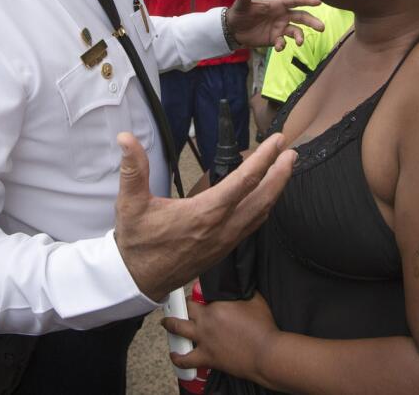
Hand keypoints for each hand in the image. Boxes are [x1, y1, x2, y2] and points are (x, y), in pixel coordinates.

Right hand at [114, 132, 295, 301]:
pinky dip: (264, 208)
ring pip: (261, 214)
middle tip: (292, 152)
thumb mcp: (130, 203)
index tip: (277, 142)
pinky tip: (265, 199)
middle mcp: (221, 228)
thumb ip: (132, 168)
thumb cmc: (136, 243)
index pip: (244, 181)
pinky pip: (252, 226)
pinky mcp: (224, 249)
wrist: (137, 280)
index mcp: (204, 213)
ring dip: (276, 190)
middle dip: (281, 173)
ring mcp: (225, 241)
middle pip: (263, 198)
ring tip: (285, 170)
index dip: (263, 159)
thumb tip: (126, 138)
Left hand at [163, 293, 277, 379]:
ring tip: (166, 323)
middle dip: (183, 304)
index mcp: (216, 306)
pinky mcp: (206, 357)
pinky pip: (186, 359)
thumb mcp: (255, 300)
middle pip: (185, 308)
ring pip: (177, 329)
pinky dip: (177, 358)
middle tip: (184, 305)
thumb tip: (238, 287)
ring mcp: (204, 340)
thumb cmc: (263, 329)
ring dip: (170, 324)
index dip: (198, 292)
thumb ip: (242, 292)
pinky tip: (174, 355)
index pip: (199, 293)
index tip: (198, 292)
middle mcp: (205, 321)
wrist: (266, 354)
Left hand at [225, 0, 324, 49]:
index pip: (295, 0)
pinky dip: (283, 44)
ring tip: (300, 42)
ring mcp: (280, 27)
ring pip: (296, 31)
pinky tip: (279, 47)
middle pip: (301, 16)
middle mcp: (282, 15)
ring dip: (300, 36)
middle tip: (321, 27)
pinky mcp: (275, 38)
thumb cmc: (239, 13)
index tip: (318, 2)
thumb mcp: (241, 5)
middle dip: (312, 21)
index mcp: (277, 4)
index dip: (306, 0)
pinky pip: (283, 41)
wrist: (234, 29)